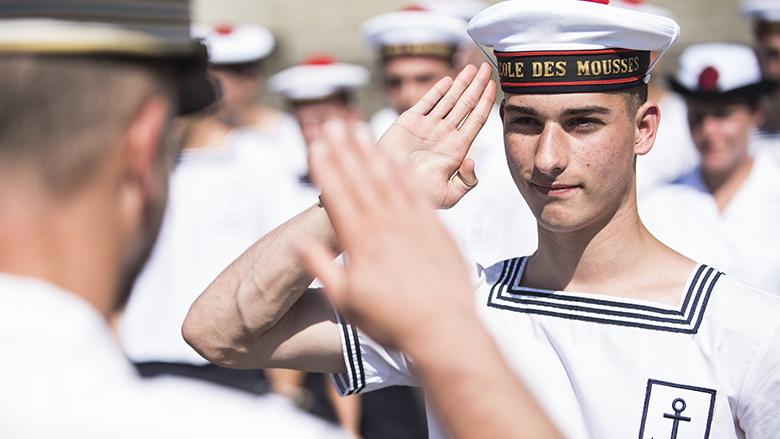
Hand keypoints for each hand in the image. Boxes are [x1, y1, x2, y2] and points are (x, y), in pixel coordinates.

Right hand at [298, 120, 476, 349]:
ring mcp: (412, 225)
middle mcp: (386, 228)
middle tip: (332, 124)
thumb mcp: (349, 303)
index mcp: (361, 245)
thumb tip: (298, 244)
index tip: (315, 146)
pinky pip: (417, 192)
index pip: (338, 197)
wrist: (445, 330)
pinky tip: (394, 156)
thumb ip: (323, 270)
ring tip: (358, 131)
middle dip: (344, 151)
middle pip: (361, 181)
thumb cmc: (392, 322)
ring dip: (371, 153)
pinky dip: (404, 172)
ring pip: (388, 180)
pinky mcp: (436, 228)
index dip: (326, 169)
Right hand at [378, 63, 495, 208]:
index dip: (486, 102)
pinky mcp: (409, 122)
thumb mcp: (449, 195)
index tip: (494, 86)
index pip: (477, 119)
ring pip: (449, 100)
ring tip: (472, 69)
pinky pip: (427, 102)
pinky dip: (437, 90)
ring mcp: (428, 126)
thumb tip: (472, 161)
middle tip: (487, 68)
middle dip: (477, 85)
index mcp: (457, 148)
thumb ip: (467, 181)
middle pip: (466, 104)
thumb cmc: (419, 195)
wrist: (389, 188)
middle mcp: (444, 134)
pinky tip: (448, 80)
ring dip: (461, 83)